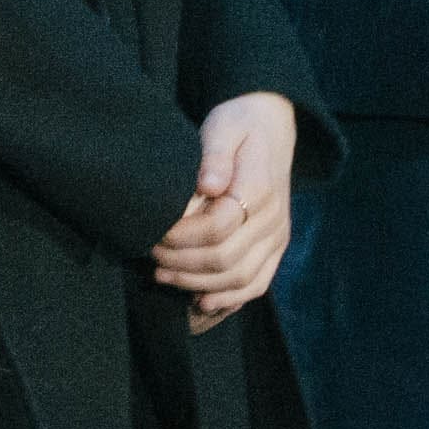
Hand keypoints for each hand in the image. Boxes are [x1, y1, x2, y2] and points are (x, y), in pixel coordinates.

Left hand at [152, 91, 299, 330]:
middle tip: (150, 256)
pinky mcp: (276, 248)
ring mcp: (278, 237)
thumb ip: (215, 154)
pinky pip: (257, 284)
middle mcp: (273, 218)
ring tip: (163, 277)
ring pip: (241, 278)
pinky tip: (200, 302)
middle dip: (182, 263)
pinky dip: (230, 299)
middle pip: (226, 258)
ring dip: (198, 284)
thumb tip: (209, 185)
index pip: (218, 227)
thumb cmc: (238, 127)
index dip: (182, 236)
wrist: (270, 129)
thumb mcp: (223, 127)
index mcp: (260, 188)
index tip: (154, 232)